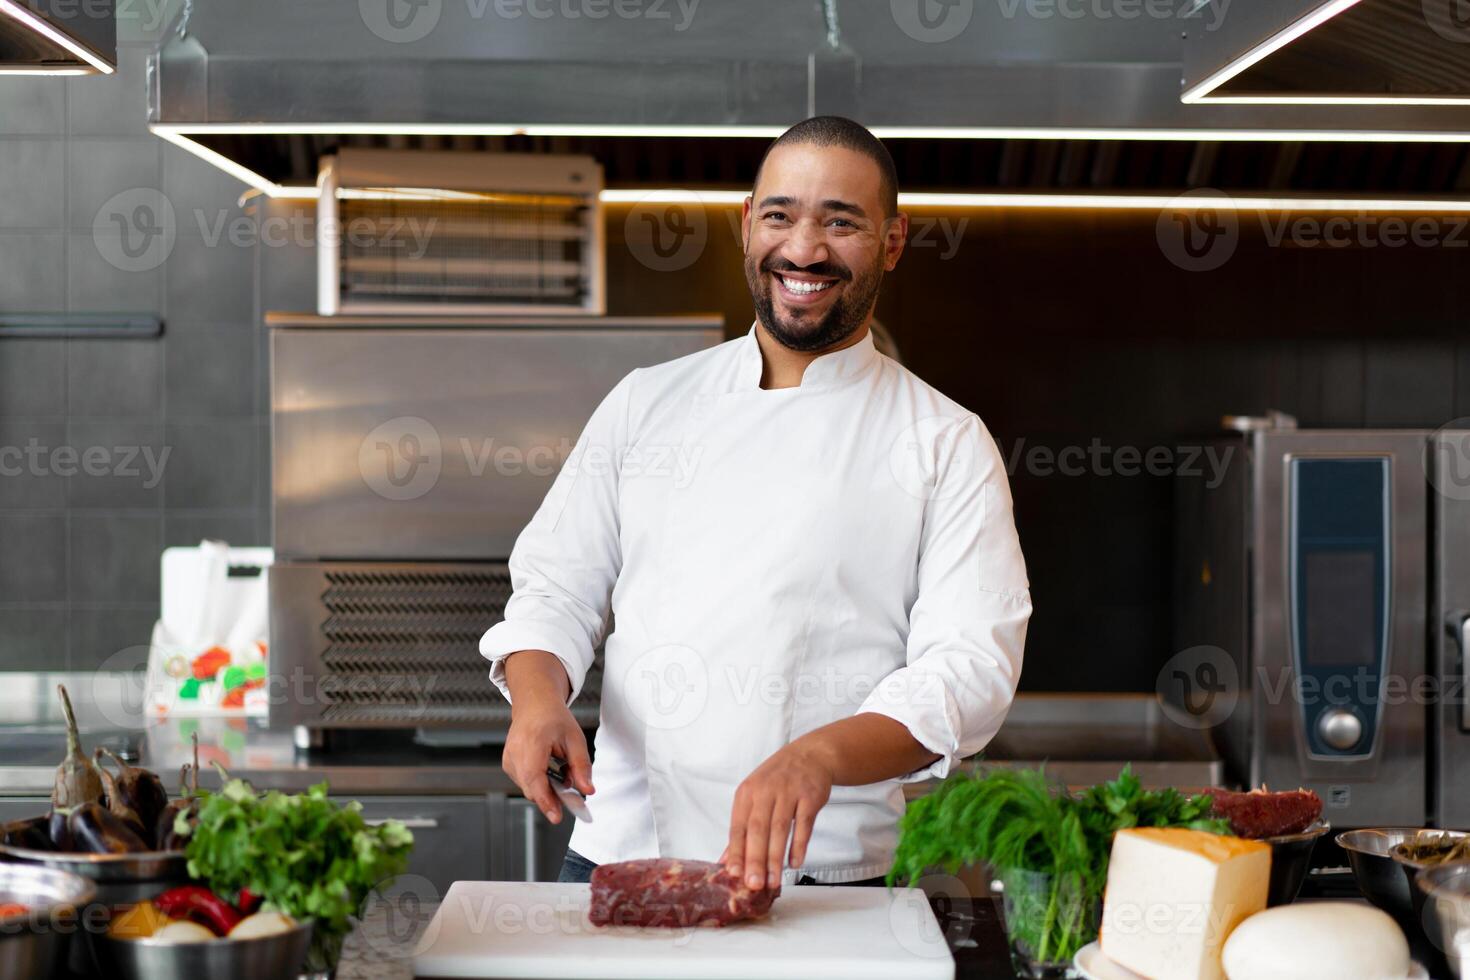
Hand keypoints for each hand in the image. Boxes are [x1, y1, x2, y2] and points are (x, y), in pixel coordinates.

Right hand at [501, 655, 593, 824]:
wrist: (535, 704)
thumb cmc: (553, 718)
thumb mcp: (575, 739)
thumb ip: (581, 766)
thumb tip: (587, 790)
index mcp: (532, 743)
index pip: (535, 779)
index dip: (546, 801)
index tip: (556, 816)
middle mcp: (515, 752)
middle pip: (532, 788)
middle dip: (552, 797)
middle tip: (572, 793)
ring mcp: (508, 759)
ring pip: (529, 787)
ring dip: (547, 788)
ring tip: (561, 768)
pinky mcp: (508, 764)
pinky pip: (525, 782)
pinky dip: (540, 782)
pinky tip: (550, 768)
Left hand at [721, 742, 833, 890]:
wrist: (809, 755)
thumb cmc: (777, 780)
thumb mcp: (754, 796)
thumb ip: (742, 829)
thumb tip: (726, 861)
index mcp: (747, 793)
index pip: (738, 826)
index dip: (736, 851)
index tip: (733, 874)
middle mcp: (765, 791)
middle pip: (758, 830)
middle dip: (755, 859)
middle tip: (754, 884)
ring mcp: (789, 792)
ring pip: (780, 829)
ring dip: (776, 857)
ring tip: (773, 881)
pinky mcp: (809, 796)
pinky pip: (804, 824)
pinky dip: (799, 845)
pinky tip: (795, 863)